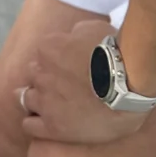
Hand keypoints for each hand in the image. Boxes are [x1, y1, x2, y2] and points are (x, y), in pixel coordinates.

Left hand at [20, 16, 150, 144]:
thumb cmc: (117, 54)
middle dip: (46, 82)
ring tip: (58, 109)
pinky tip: (50, 124)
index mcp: (48, 48)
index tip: (67, 71)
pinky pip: (29, 125)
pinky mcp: (52, 127)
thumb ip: (75, 33)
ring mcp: (44, 101)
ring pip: (26, 100)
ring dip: (39, 103)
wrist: (130, 87)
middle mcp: (40, 74)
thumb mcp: (94, 29)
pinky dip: (36, 123)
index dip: (54, 64)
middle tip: (66, 90)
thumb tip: (71, 37)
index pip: (41, 56)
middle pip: (33, 78)